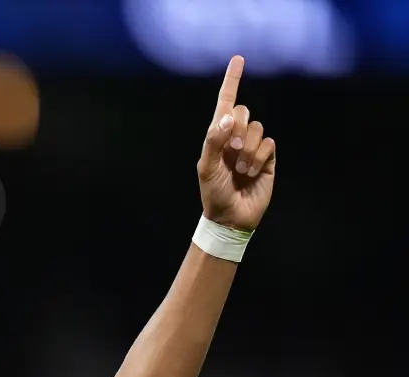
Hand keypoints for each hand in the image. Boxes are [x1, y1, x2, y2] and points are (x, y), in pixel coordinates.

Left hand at [197, 56, 275, 231]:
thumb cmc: (213, 193)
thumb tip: (228, 115)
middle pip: (245, 112)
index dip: (232, 81)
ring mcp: (253, 147)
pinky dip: (260, 157)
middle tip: (231, 152)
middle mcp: (236, 138)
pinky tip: (252, 172)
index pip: (226, 103)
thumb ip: (214, 140)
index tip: (238, 59)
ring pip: (258, 129)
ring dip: (248, 149)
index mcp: (218, 136)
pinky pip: (269, 144)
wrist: (231, 217)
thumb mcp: (207, 167)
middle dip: (238, 130)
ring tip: (240, 169)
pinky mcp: (268, 159)